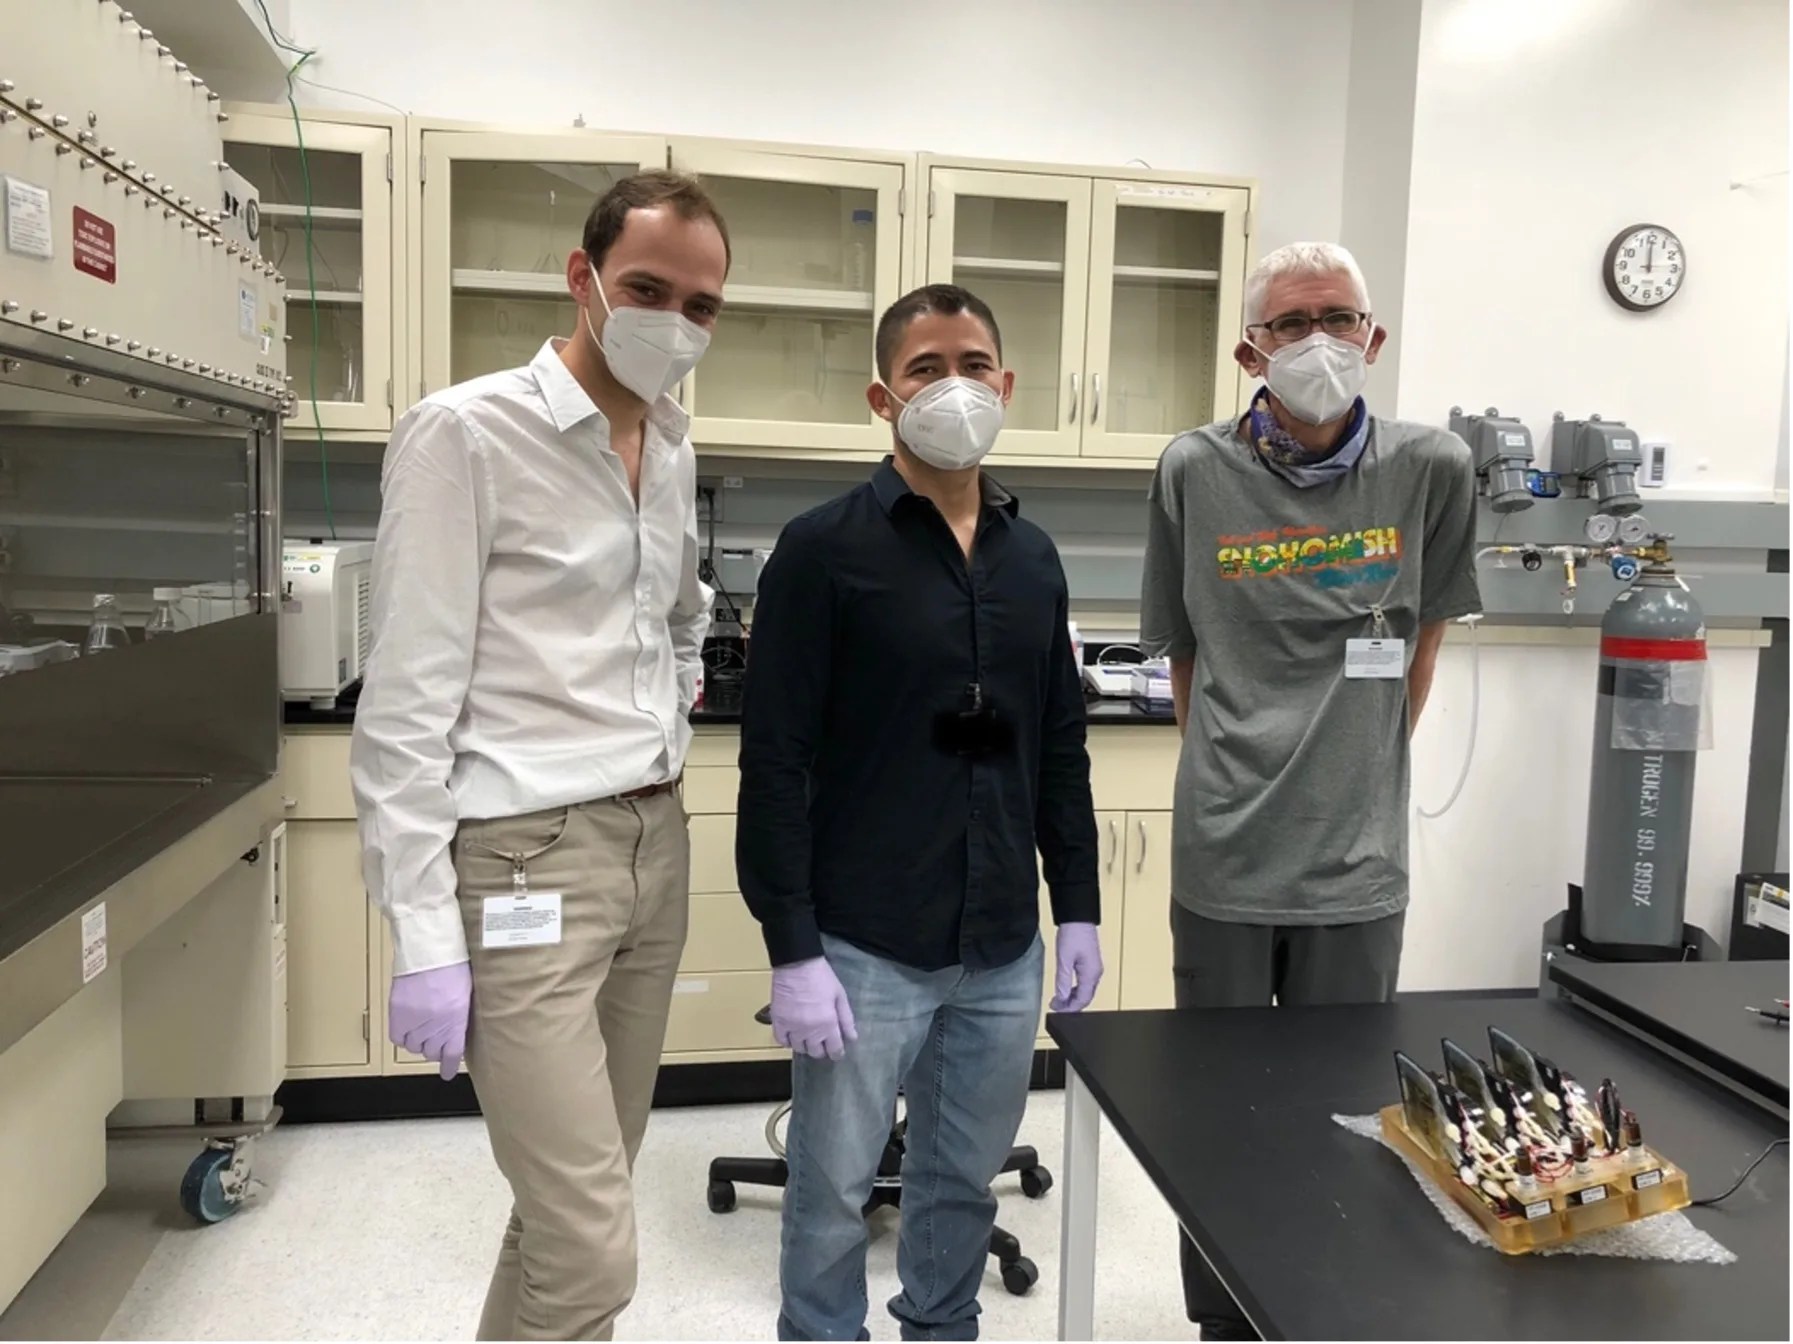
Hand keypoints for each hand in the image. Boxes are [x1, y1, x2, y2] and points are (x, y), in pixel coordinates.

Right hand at [389, 962, 471, 1080]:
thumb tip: (455, 1031)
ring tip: (421, 1028)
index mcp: (457, 1020)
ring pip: (414, 1046)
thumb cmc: (453, 965)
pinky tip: (407, 1026)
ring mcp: (416, 1021)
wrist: (429, 950)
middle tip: (435, 1038)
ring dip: (418, 1041)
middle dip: (434, 1047)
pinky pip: (397, 1038)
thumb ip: (460, 1016)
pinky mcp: (398, 1014)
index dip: (448, 1066)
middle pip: (431, 1051)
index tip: (447, 1072)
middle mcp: (436, 1025)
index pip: (452, 1054)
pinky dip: (402, 1035)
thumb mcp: (465, 994)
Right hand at [770, 956, 857, 1060]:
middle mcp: (809, 1030)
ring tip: (808, 1038)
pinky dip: (787, 1041)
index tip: (837, 1052)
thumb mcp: (840, 996)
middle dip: (821, 1050)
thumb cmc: (822, 977)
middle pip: (815, 1052)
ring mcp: (792, 1027)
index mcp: (827, 1024)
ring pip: (798, 1048)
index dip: (837, 1053)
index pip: (834, 1049)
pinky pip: (781, 1041)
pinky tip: (792, 1035)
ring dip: (805, 1045)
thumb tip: (852, 1038)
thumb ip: (846, 1019)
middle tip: (823, 1042)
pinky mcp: (778, 1021)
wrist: (797, 964)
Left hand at [1051, 923, 1102, 1012]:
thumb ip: (1063, 980)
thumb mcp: (1064, 959)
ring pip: (1085, 990)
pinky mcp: (1091, 963)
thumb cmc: (1073, 934)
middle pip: (1085, 997)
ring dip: (1072, 997)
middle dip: (1071, 1005)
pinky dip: (1075, 989)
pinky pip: (1085, 982)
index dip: (1069, 1008)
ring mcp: (1095, 968)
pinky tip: (1066, 989)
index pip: (1082, 999)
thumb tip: (1062, 998)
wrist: (1078, 917)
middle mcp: (1096, 973)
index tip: (1057, 1011)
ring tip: (1058, 999)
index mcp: (1091, 973)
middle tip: (1055, 1006)